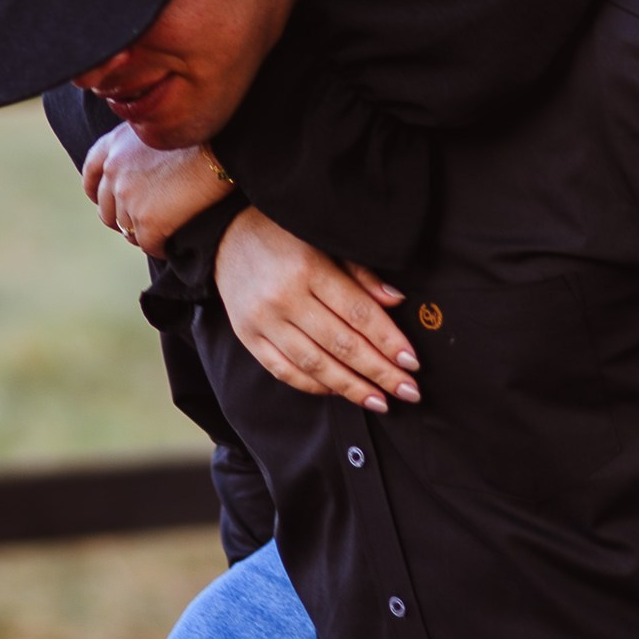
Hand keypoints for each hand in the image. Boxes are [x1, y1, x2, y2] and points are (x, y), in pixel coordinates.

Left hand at [83, 125, 233, 258]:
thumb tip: (139, 174)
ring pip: (128, 230)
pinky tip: (172, 245)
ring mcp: (127, 197)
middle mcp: (114, 170)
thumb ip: (137, 149)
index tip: (112, 203)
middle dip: (123, 220)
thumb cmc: (202, 137)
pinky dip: (159, 248)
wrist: (223, 148)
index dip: (99, 194)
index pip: (91, 176)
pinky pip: (148, 245)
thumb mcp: (158, 130)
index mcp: (113, 146)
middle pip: (107, 209)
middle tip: (144, 225)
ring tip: (163, 235)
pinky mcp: (147, 220)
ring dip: (143, 235)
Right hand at [216, 208, 420, 410]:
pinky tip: (338, 392)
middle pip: (341, 344)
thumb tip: (397, 302)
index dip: (389, 341)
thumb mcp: (326, 242)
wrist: (226, 236)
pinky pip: (284, 371)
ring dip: (350, 388)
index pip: (359, 313)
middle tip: (408, 391)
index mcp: (308, 268)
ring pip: (314, 364)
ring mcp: (262, 321)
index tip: (412, 362)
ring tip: (379, 401)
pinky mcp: (248, 337)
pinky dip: (313, 386)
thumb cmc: (286, 237)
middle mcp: (284, 298)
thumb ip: (361, 274)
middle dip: (379, 372)